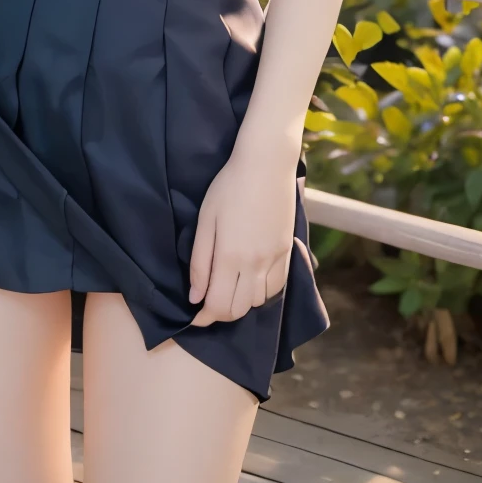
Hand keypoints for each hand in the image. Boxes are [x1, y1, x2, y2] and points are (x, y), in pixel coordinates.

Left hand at [187, 138, 296, 326]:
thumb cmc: (228, 187)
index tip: (195, 316)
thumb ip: (200, 262)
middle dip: (220, 313)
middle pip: (238, 310)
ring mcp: (274, 259)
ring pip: (258, 302)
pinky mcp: (287, 252)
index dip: (203, 317)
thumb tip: (195, 297)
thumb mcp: (205, 220)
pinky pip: (276, 288)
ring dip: (241, 303)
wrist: (266, 164)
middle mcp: (254, 264)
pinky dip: (262, 294)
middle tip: (209, 302)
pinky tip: (251, 282)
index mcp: (230, 256)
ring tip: (229, 289)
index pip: (217, 305)